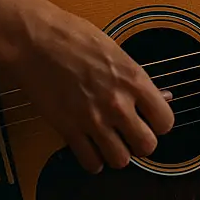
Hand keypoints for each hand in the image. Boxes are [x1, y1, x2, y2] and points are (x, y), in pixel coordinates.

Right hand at [0, 0, 174, 173]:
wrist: (34, 40)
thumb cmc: (73, 37)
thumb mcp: (117, 51)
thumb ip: (138, 80)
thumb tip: (162, 96)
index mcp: (134, 80)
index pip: (165, 121)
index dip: (160, 123)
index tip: (152, 120)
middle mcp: (118, 104)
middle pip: (147, 146)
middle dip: (142, 143)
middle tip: (132, 134)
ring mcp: (92, 119)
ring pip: (120, 160)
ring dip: (118, 153)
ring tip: (112, 142)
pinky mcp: (67, 129)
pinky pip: (90, 162)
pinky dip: (93, 160)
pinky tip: (92, 147)